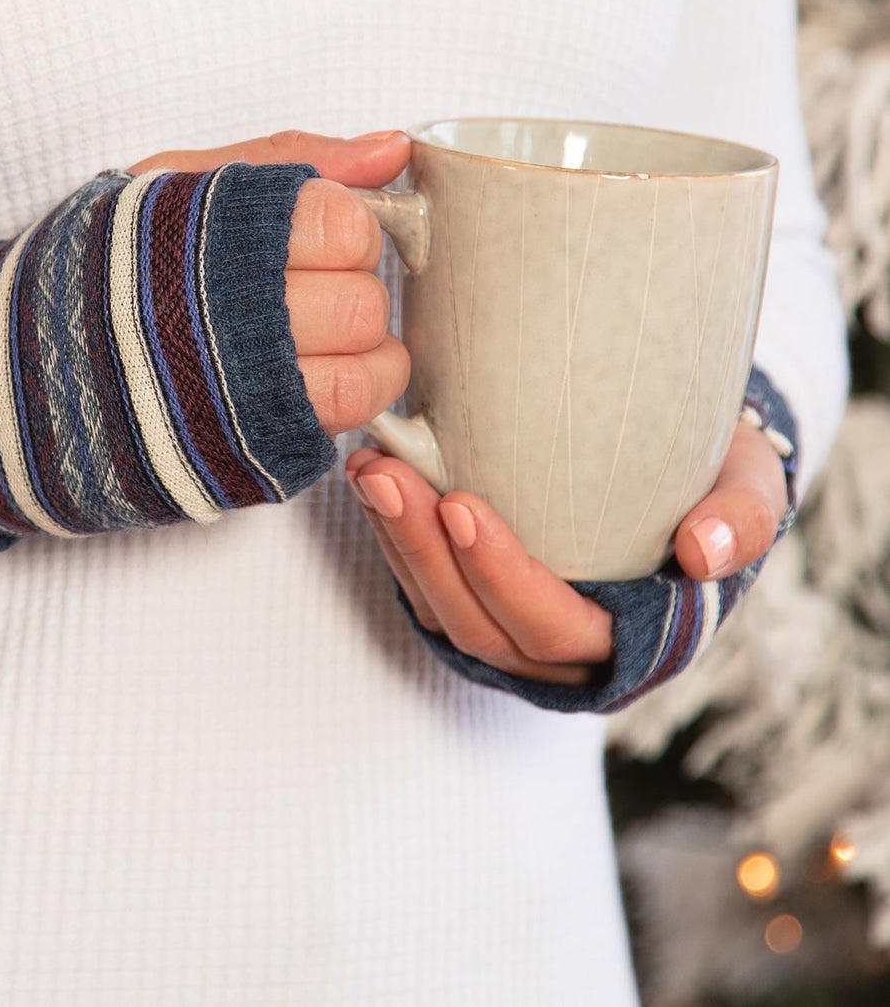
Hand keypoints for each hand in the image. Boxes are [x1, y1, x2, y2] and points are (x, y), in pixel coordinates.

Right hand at [128, 130, 412, 434]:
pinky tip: (308, 379)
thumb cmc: (102, 265)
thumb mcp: (176, 179)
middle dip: (353, 291)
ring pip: (363, 379)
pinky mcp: (244, 455)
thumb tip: (390, 149)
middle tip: (318, 286)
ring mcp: (240, 402)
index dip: (346, 227)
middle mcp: (234, 326)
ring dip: (363, 356)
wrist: (25, 367)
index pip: (345, 227)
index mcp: (220, 241)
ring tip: (328, 338)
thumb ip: (290, 157)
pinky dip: (341, 402)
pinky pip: (337, 430)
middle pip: (362, 306)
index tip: (319, 233)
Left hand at [346, 418, 788, 686]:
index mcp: (632, 640)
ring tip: (368, 469)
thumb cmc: (715, 478)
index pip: (552, 628)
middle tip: (385, 475)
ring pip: (438, 608)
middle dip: (423, 551)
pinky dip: (392, 536)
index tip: (461, 506)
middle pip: (477, 625)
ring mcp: (512, 632)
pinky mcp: (474, 599)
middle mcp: (563, 654)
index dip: (502, 576)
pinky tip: (371, 480)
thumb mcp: (750, 483)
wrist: (682, 466)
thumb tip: (702, 552)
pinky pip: (422, 586)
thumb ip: (743, 517)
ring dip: (395, 541)